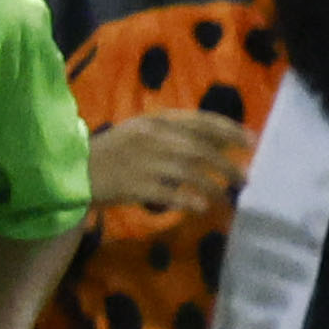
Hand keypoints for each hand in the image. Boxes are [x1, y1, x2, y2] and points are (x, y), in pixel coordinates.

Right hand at [87, 110, 251, 219]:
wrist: (75, 170)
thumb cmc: (117, 152)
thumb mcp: (146, 133)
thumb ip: (181, 134)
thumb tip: (225, 140)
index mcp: (154, 121)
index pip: (199, 121)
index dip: (229, 130)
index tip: (252, 141)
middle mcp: (150, 138)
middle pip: (199, 149)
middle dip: (227, 165)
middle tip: (245, 179)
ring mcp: (142, 161)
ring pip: (189, 173)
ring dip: (213, 187)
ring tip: (227, 199)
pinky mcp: (133, 185)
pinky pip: (169, 194)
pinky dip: (188, 200)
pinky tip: (201, 207)